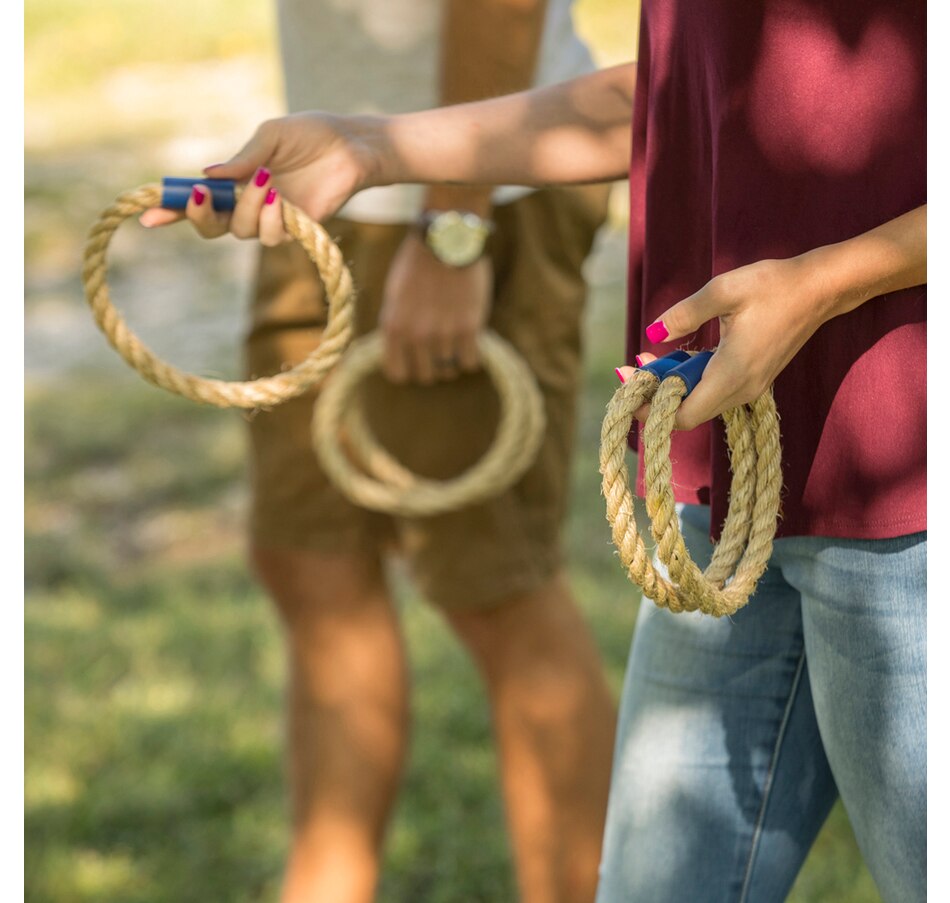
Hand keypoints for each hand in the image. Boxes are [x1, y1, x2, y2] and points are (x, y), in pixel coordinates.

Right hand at [138, 112, 386, 232]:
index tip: (147, 216)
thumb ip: (242, 158)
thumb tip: (207, 175)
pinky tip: (280, 198)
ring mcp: (270, 220)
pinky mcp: (294, 230)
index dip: (172, 210)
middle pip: (210, 227)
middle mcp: (248, 206)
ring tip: (267, 180)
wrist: (351, 146)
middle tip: (205, 195)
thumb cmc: (311, 136)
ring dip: (247, 207)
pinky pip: (270, 236)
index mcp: (235, 181)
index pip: (198, 201)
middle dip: (201, 214)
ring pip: (241, 231)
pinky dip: (270, 217)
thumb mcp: (271, 137)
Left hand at [378, 233, 490, 384]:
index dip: (409, 368)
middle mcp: (415, 335)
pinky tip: (470, 339)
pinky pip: (470, 362)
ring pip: (449, 370)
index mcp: (392, 327)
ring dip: (453, 357)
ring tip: (455, 337)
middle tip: (440, 348)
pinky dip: (471, 355)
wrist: (447, 239)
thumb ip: (398, 326)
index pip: (397, 374)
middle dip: (433, 366)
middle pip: (426, 376)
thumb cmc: (419, 264)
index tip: (416, 359)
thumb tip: (404, 353)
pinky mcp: (468, 329)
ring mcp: (442, 334)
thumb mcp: (395, 296)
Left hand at [617, 255, 834, 429]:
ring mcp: (751, 387)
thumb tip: (652, 331)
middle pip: (687, 414)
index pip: (683, 416)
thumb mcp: (724, 290)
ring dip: (671, 387)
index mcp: (732, 374)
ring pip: (700, 403)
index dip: (651, 412)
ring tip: (647, 360)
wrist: (820, 288)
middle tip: (631, 369)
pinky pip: (714, 392)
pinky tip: (676, 358)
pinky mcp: (754, 379)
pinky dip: (690, 380)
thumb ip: (685, 314)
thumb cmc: (774, 285)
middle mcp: (742, 390)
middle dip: (655, 396)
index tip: (629, 391)